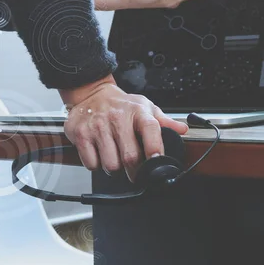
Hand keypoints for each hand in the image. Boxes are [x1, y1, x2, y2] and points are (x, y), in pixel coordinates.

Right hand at [59, 75, 188, 181]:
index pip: (150, 129)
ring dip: (114, 168)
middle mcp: (117, 118)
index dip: (154, 147)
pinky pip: (92, 164)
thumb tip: (182, 129)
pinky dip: (96, 165)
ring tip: (114, 158)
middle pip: (130, 157)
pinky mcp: (81, 135)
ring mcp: (98, 127)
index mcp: (137, 111)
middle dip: (134, 170)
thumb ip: (163, 120)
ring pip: (111, 164)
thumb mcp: (144, 106)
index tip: (156, 161)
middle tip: (134, 170)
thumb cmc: (120, 104)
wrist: (90, 94)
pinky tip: (99, 154)